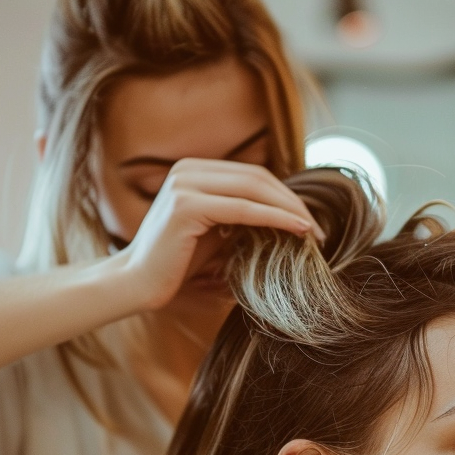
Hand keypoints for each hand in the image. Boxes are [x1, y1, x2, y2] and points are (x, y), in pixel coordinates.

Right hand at [109, 158, 325, 310]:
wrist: (136, 284)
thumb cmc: (176, 264)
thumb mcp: (215, 232)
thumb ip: (242, 217)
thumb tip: (289, 215)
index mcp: (193, 170)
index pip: (251, 175)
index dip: (285, 195)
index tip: (309, 221)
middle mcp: (187, 170)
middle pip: (256, 178)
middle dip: (292, 202)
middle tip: (318, 229)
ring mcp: (185, 185)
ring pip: (253, 190)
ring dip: (289, 209)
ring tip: (313, 233)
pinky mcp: (186, 206)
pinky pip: (243, 209)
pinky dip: (275, 218)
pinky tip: (297, 230)